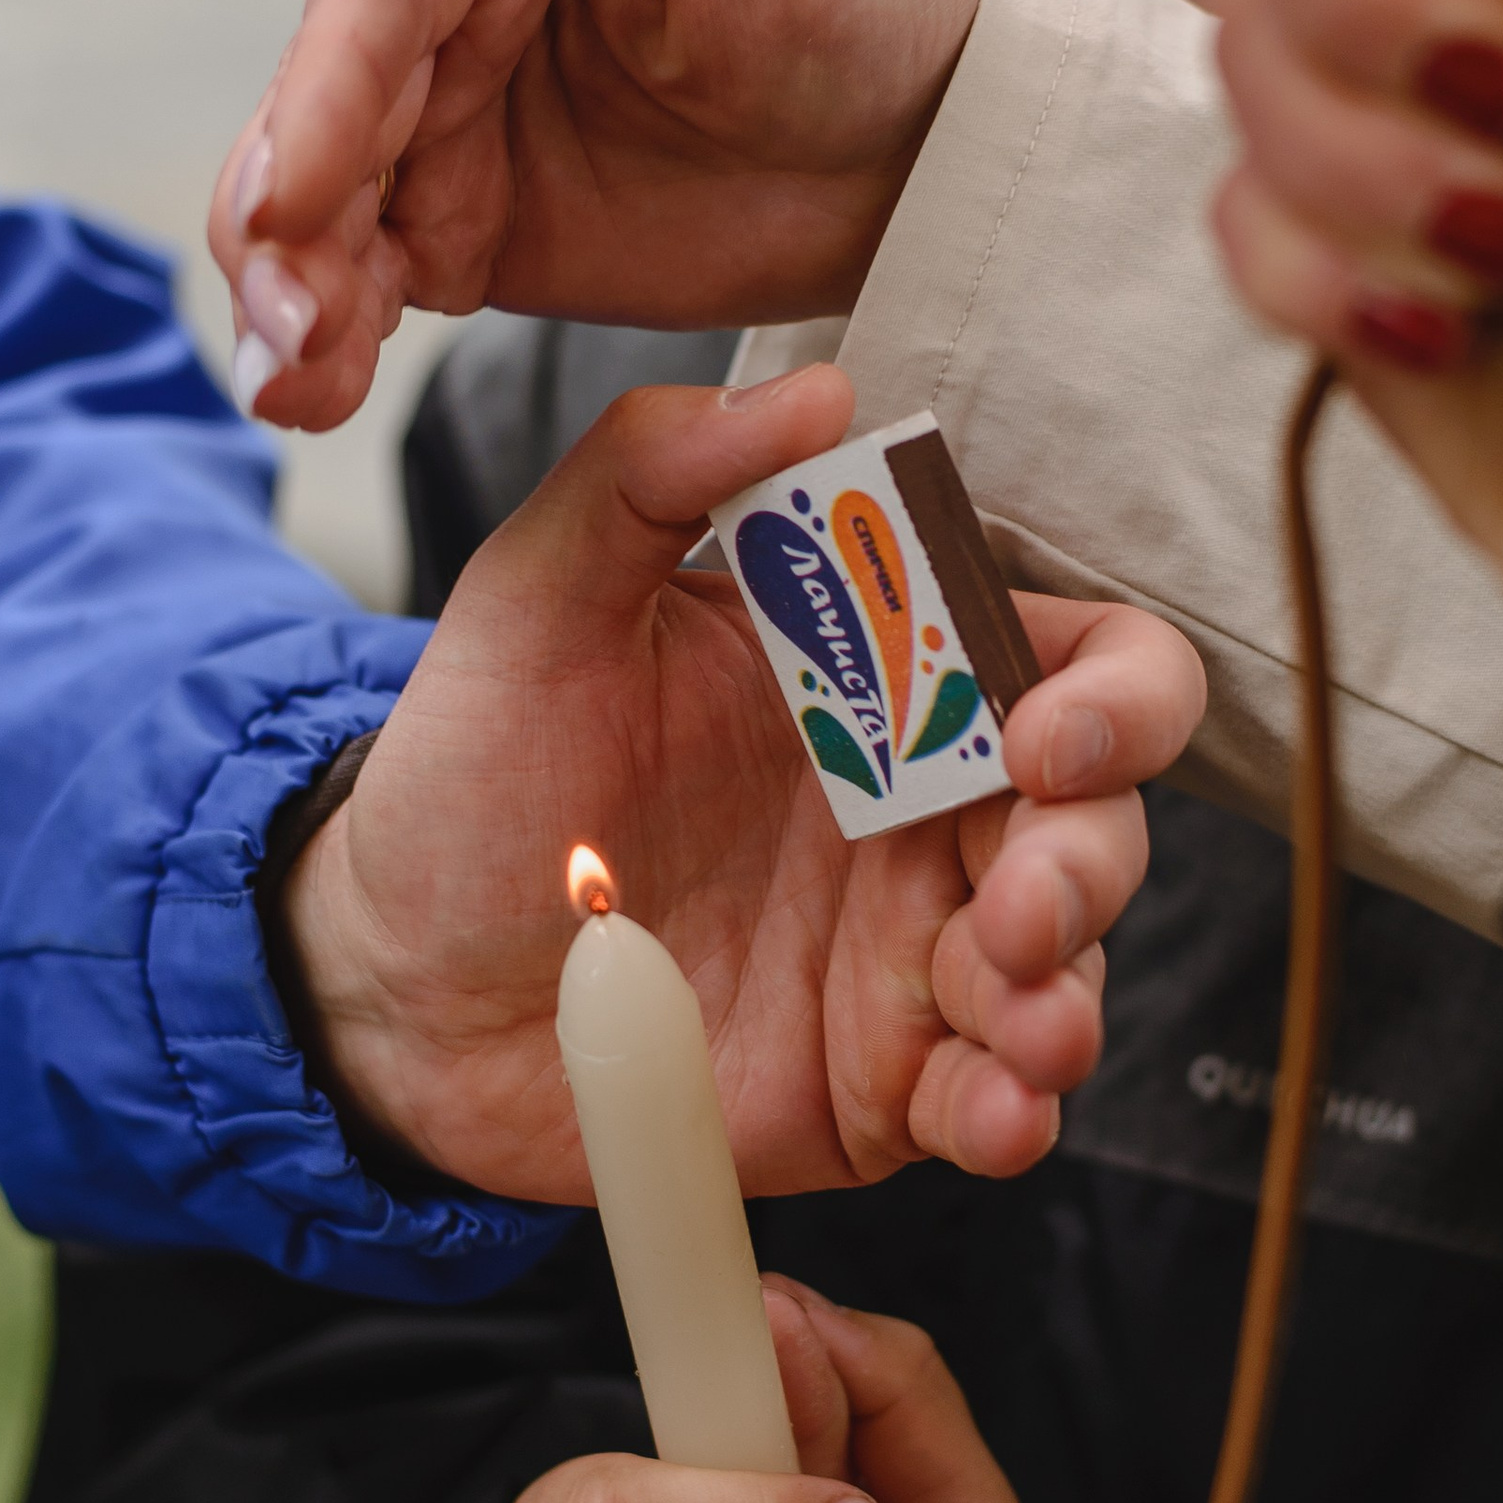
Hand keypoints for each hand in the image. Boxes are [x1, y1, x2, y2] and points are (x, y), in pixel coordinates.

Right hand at [208, 0, 981, 431]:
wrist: (929, 147)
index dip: (322, 99)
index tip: (290, 201)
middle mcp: (446, 12)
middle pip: (321, 111)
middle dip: (283, 221)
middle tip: (276, 324)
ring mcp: (446, 129)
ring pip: (322, 209)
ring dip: (289, 294)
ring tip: (290, 385)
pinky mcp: (467, 234)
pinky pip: (370, 285)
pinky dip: (329, 342)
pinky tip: (308, 397)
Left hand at [280, 364, 1205, 1189]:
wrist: (388, 978)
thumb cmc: (474, 774)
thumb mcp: (539, 595)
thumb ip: (658, 470)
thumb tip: (818, 387)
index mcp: (888, 688)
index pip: (1080, 665)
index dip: (1114, 695)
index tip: (1044, 736)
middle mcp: (927, 822)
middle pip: (1101, 827)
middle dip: (1090, 866)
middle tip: (1020, 910)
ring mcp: (910, 962)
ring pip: (1068, 974)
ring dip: (1069, 998)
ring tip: (1020, 1025)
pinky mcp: (878, 1089)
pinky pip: (989, 1105)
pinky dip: (1016, 1113)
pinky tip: (993, 1116)